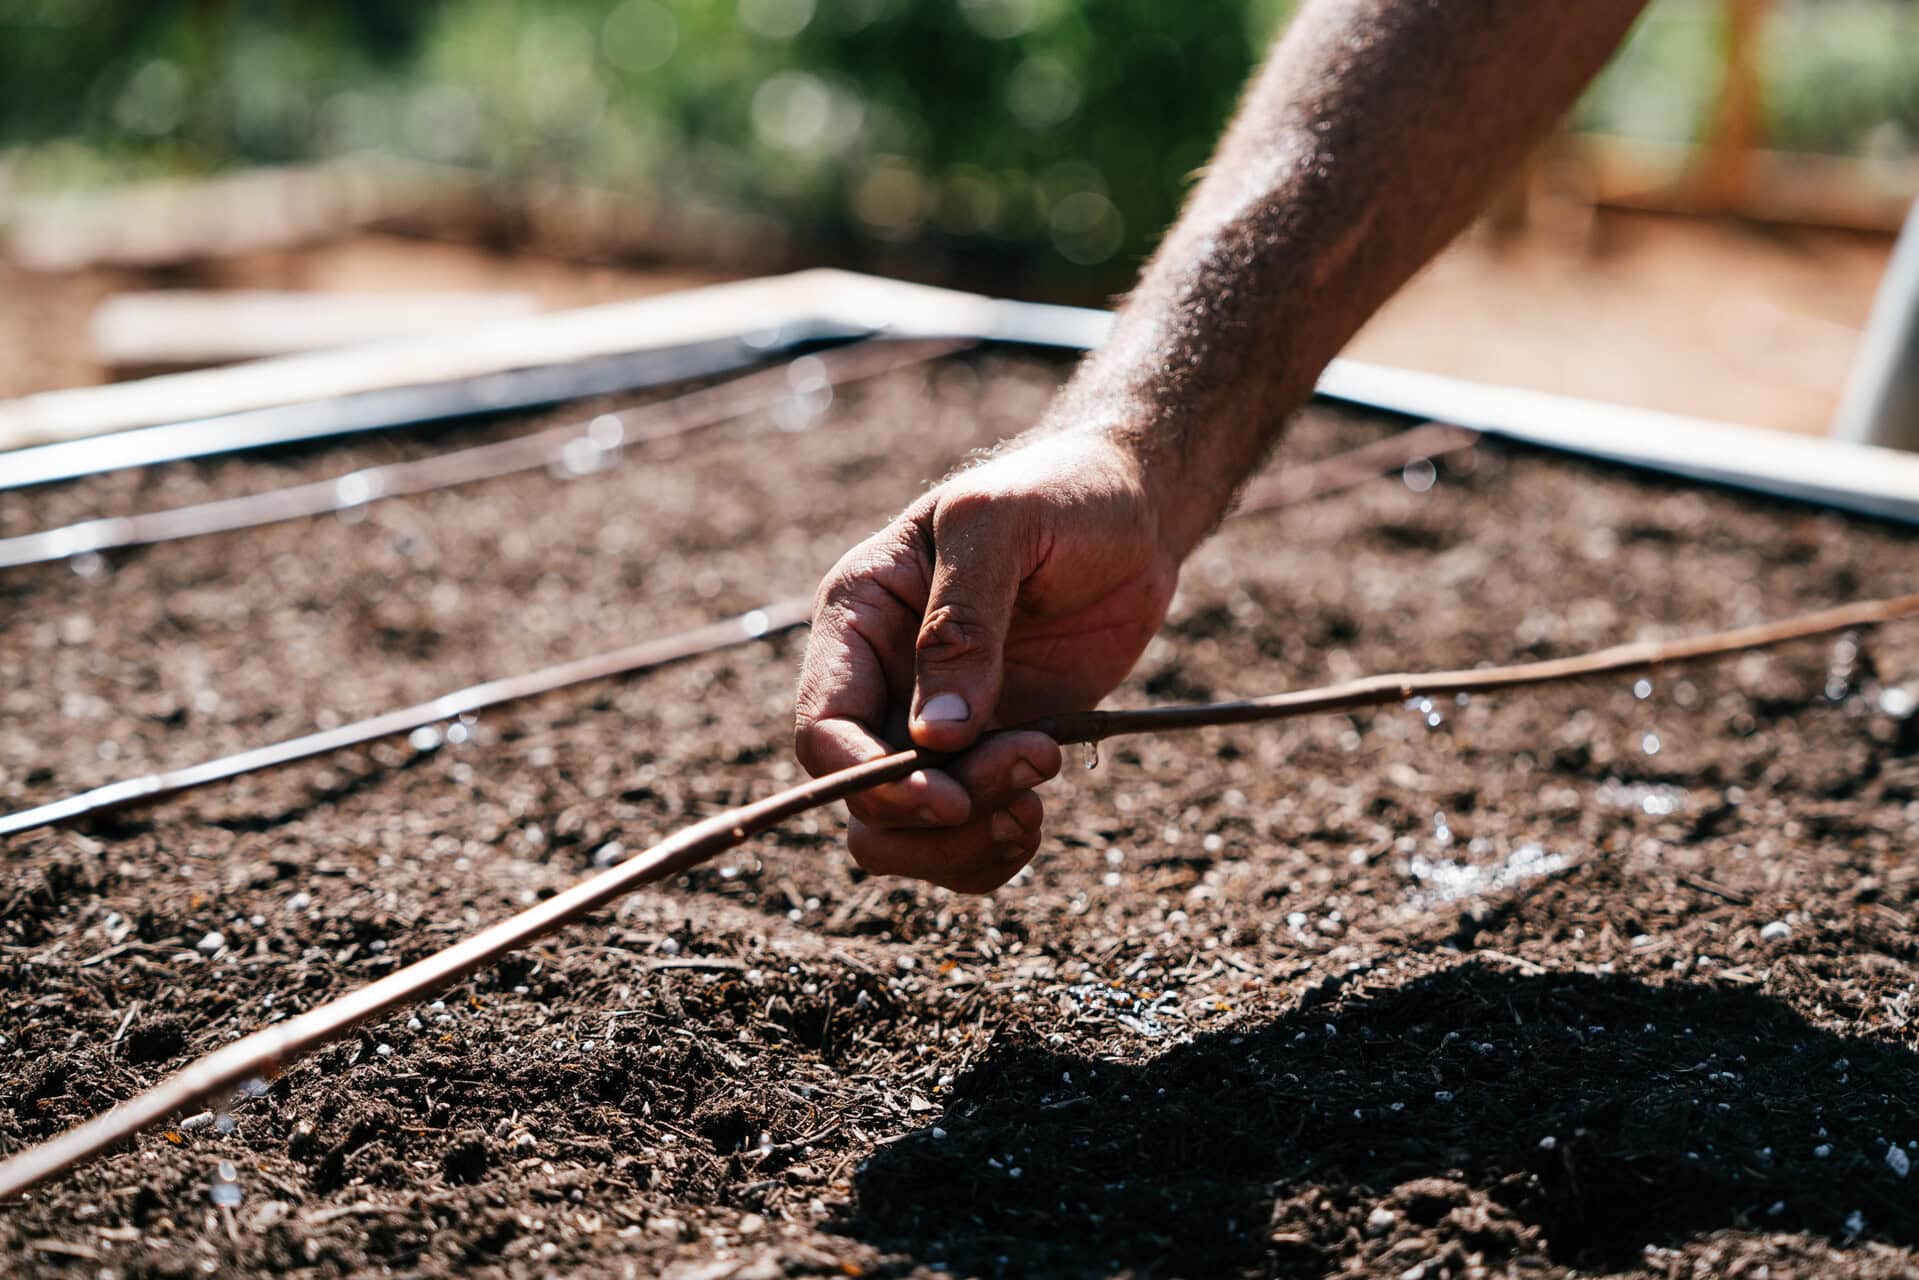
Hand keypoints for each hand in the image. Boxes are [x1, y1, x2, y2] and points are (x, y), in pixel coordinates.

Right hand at [795, 430, 1180, 892]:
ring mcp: (931, 727)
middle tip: (1026, 772)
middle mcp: (881, 682)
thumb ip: (962, 624)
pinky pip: (961, 839)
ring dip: (968, 840)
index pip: (822, 730)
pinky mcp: (988, 753)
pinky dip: (993, 847)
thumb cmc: (1058, 493)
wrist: (1131, 513)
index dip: (869, 780)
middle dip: (938, 814)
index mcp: (858, 619)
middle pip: (861, 801)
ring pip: (902, 836)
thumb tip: (935, 737)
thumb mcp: (999, 526)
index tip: (947, 795)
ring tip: (1038, 787)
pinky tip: (1037, 804)